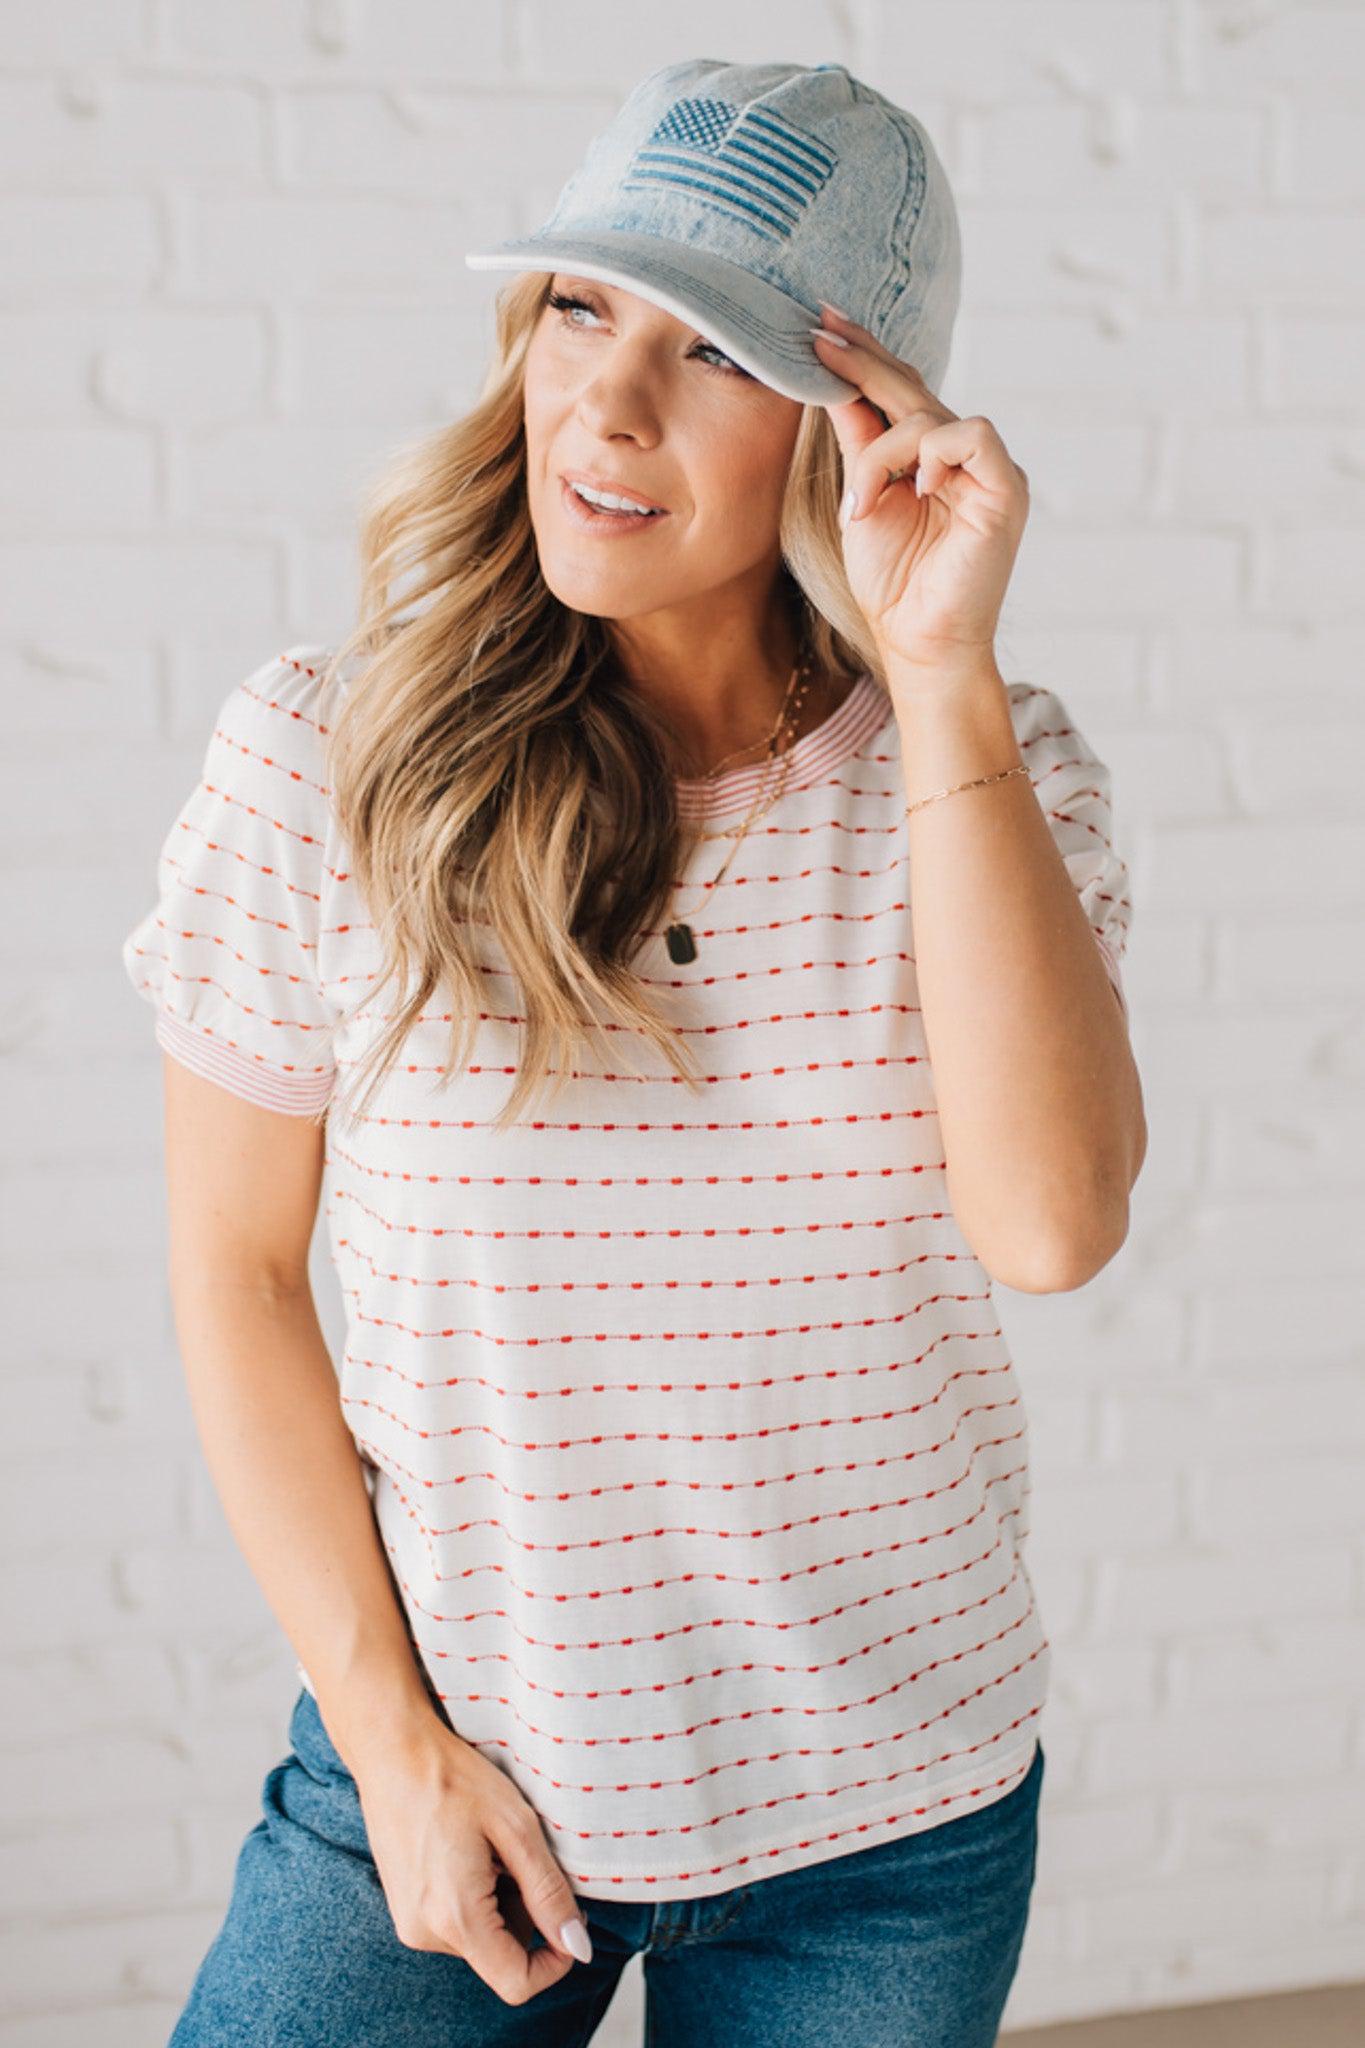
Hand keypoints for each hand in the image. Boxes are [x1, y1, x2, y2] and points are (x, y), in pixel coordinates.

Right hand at [351, 1717, 592, 2005]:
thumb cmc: (455, 1780)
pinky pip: (455, 1922)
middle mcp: (426, 1933)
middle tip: (524, 1856)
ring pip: (480, 1938)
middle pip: (501, 1956)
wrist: (393, 1752)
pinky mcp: (404, 1909)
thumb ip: (549, 1894)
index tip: (571, 1918)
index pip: (517, 1982)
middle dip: (526, 1915)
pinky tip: (470, 1849)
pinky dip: (476, 1896)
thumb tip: (580, 1947)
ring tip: (493, 1846)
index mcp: (456, 1918)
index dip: (555, 1961)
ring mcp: (410, 1923)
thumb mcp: (517, 1829)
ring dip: (501, 1902)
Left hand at [810, 303, 1029, 688]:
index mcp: (929, 459)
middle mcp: (962, 458)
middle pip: (914, 388)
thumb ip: (858, 443)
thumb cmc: (893, 584)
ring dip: (883, 453)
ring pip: (930, 416)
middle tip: (820, 331)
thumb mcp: (862, 500)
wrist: (917, 642)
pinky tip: (914, 488)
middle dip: (864, 359)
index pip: (898, 394)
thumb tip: (834, 383)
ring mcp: (987, 471)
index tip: (820, 327)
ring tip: (861, 504)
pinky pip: (972, 435)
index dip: (862, 360)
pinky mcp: (1005, 489)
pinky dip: (932, 455)